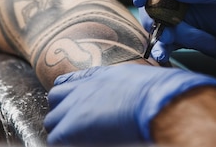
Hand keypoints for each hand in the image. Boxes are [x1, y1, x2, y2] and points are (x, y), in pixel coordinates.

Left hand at [44, 64, 215, 144]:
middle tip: (77, 127)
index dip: (70, 95)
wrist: (158, 101)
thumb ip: (129, 87)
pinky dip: (65, 144)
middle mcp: (84, 88)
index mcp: (103, 76)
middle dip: (63, 112)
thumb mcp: (143, 82)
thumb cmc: (162, 94)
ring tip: (81, 140)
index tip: (75, 106)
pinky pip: (54, 140)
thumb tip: (137, 97)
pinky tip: (83, 145)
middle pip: (56, 98)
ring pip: (52, 120)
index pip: (71, 81)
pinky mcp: (69, 129)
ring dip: (63, 130)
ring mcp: (74, 107)